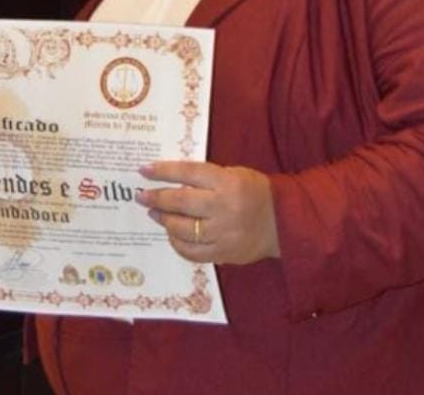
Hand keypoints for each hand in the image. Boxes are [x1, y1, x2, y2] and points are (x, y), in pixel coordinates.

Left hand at [136, 161, 278, 265]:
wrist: (282, 222)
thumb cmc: (253, 191)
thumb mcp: (232, 174)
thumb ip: (205, 178)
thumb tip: (170, 180)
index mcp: (226, 182)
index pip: (187, 173)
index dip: (163, 171)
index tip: (144, 170)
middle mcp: (224, 207)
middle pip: (181, 203)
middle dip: (157, 198)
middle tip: (141, 196)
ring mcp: (224, 233)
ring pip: (184, 229)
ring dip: (164, 221)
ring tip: (154, 214)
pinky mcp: (224, 253)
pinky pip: (193, 252)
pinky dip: (178, 244)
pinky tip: (171, 234)